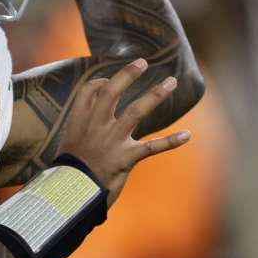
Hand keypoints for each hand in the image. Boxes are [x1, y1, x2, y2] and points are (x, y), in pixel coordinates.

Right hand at [57, 59, 191, 205]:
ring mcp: (111, 141)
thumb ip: (83, 124)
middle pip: (111, 92)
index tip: (111, 80)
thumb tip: (94, 108)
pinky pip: (152, 147)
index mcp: (79, 120)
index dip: (102, 82)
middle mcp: (96, 126)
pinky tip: (187, 135)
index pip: (90, 91)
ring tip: (171, 82)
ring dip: (155, 95)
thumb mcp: (70, 142)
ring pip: (136, 111)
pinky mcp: (126, 158)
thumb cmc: (71, 170)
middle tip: (143, 62)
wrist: (72, 194)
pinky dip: (171, 141)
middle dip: (128, 75)